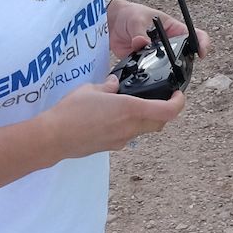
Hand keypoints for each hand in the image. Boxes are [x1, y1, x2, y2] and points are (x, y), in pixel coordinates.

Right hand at [37, 78, 185, 157]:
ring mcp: (121, 140)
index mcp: (129, 110)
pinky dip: (127, 126)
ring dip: (144, 119)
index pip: (167, 111)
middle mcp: (130, 127)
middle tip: (159, 99)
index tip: (178, 95)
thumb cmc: (71, 112)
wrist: (54, 138)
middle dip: (164, 111)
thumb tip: (115, 85)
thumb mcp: (91, 88)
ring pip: (143, 129)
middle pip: (159, 123)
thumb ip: (108, 86)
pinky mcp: (111, 147)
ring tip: (129, 105)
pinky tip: (111, 117)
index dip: (179, 103)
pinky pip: (127, 135)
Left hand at [107, 0, 213, 62]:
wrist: (111, 23)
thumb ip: (140, 33)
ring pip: (167, 68)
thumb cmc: (129, 14)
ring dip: (162, 70)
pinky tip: (139, 71)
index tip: (201, 53)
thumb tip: (141, 43)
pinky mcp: (145, 63)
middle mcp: (169, 44)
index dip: (203, 44)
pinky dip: (146, 74)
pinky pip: (149, 72)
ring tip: (154, 68)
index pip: (195, 36)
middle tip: (175, 67)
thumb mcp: (137, 20)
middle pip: (184, 57)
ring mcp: (158, 55)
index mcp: (174, 30)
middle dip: (182, 64)